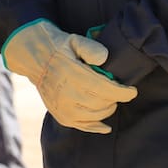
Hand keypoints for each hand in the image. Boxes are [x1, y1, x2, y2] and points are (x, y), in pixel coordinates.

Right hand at [2, 19, 136, 133]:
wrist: (35, 59)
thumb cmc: (60, 48)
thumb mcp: (74, 40)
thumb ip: (90, 47)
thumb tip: (103, 59)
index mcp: (71, 74)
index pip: (106, 89)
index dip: (124, 93)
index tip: (132, 90)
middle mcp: (66, 93)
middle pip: (103, 103)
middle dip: (115, 98)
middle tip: (116, 90)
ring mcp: (63, 107)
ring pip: (96, 115)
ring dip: (107, 108)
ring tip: (107, 99)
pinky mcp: (61, 116)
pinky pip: (84, 126)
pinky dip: (97, 126)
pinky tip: (105, 125)